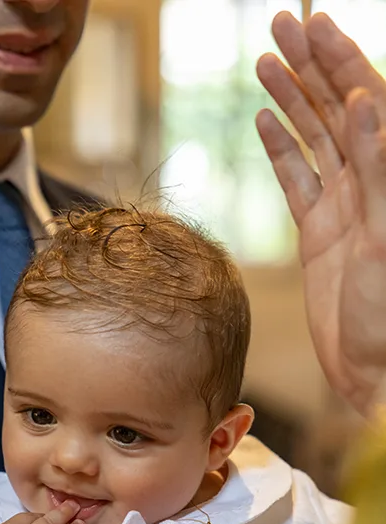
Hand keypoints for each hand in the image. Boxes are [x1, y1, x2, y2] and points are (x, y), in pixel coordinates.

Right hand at [256, 11, 385, 415]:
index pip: (368, 102)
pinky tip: (265, 124)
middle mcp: (371, 185)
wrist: (374, 373)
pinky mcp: (319, 235)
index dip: (342, 60)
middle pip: (337, 111)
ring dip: (292, 101)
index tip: (314, 25)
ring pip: (314, 141)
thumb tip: (363, 103)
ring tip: (266, 63)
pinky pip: (297, 183)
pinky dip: (281, 151)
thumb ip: (378, 174)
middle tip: (281, 27)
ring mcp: (343, 209)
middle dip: (311, 67)